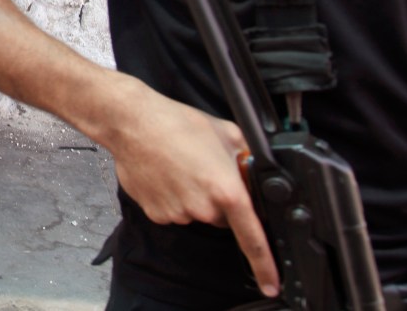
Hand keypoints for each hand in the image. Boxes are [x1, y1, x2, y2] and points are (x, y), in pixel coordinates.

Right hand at [110, 92, 279, 298]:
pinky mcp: (157, 214)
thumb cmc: (177, 124)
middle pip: (222, 217)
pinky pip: (175, 212)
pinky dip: (174, 198)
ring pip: (197, 214)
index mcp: (225, 191)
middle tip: (206, 170)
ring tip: (182, 166)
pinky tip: (167, 174)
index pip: (252, 238)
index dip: (265, 264)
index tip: (271, 281)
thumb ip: (246, 158)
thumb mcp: (227, 133)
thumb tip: (254, 169)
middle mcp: (202, 208)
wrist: (134, 125)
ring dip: (195, 196)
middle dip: (220, 199)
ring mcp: (178, 214)